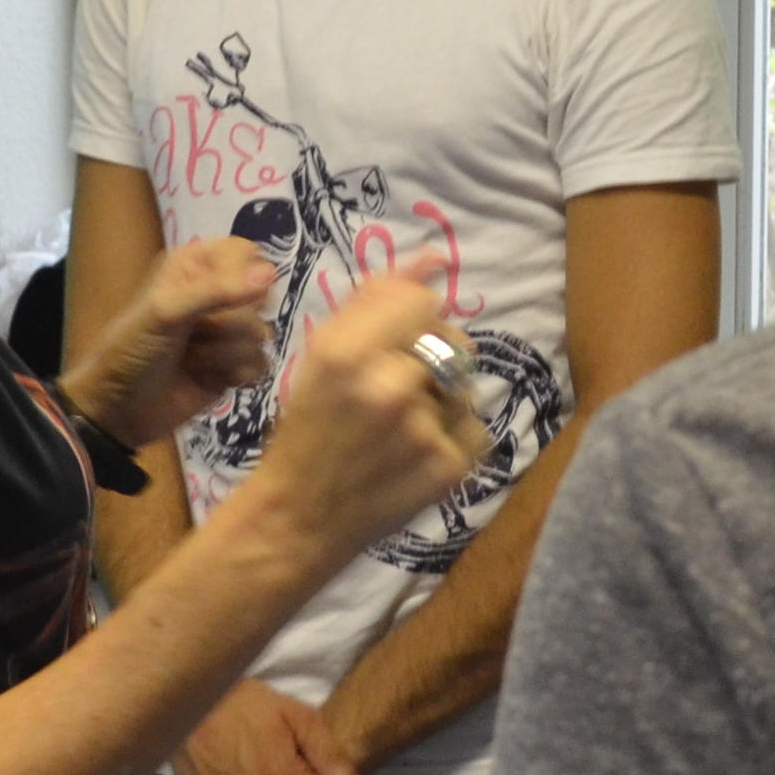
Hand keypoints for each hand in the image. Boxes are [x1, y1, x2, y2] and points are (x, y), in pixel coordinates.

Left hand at [66, 237, 276, 451]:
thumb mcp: (166, 312)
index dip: (243, 276)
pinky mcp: (236, 366)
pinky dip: (235, 374)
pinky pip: (262, 363)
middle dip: (229, 323)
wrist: (120, 409)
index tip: (227, 296)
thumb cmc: (132, 350)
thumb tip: (271, 274)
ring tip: (192, 360)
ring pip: (261, 334)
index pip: (245, 253)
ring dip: (225, 353)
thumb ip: (218, 291)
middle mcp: (216, 295)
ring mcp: (229, 333)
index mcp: (195, 267)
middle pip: (260, 298)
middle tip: (196, 334)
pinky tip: (208, 379)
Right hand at [246, 264, 486, 559]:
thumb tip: (433, 257)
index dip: (416, 318)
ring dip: (444, 400)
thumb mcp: (322, 356)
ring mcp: (423, 429)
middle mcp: (389, 386)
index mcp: (347, 352)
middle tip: (398, 391)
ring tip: (404, 428)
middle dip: (433, 360)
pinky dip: (454, 438)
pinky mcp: (449, 467)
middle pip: (452, 341)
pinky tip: (418, 454)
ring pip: (465, 385)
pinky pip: (476, 427)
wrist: (299, 517)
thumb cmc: (308, 429)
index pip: (422, 301)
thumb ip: (374, 301)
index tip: (401, 340)